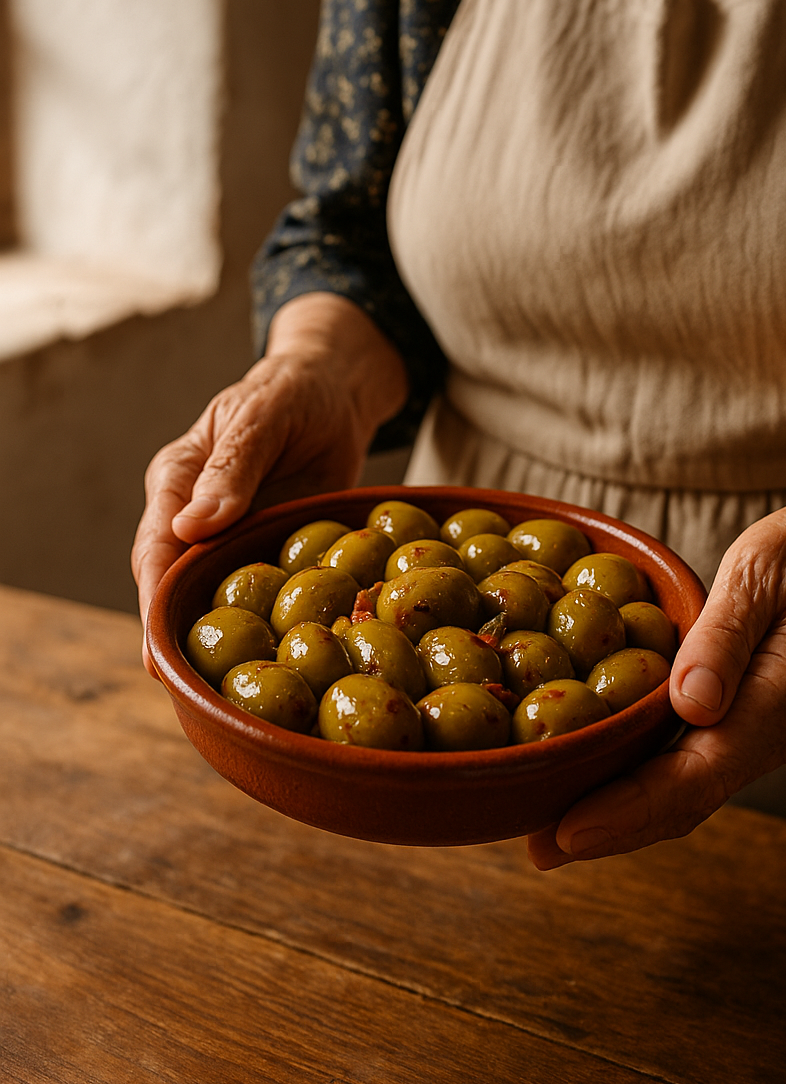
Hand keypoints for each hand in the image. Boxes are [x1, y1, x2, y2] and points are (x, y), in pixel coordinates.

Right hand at [131, 293, 406, 669]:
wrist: (335, 392)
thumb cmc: (292, 391)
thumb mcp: (264, 416)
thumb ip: (231, 468)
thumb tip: (191, 528)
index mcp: (178, 480)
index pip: (156, 547)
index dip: (153, 598)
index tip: (156, 642)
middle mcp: (196, 517)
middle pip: (175, 585)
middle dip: (175, 635)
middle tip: (184, 688)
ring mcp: (232, 539)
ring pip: (214, 597)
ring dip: (219, 639)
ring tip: (222, 692)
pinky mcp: (268, 551)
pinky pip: (261, 593)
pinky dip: (266, 623)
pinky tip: (277, 661)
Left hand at [528, 388, 785, 868]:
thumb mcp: (759, 574)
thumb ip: (726, 640)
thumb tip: (691, 705)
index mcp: (780, 702)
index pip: (696, 776)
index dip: (628, 810)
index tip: (567, 832)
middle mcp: (773, 735)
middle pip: (685, 801)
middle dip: (612, 830)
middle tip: (538, 852)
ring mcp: (761, 735)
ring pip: (686, 793)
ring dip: (621, 816)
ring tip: (549, 833)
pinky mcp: (744, 724)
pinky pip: (689, 767)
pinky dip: (640, 785)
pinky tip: (595, 784)